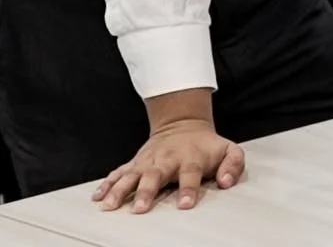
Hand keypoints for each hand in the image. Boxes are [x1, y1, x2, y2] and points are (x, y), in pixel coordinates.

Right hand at [93, 119, 244, 212]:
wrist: (183, 124)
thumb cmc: (206, 145)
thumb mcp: (229, 149)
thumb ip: (233, 165)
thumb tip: (226, 182)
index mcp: (191, 158)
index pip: (191, 174)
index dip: (188, 189)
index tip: (185, 205)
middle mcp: (166, 160)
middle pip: (155, 176)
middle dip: (147, 192)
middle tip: (140, 209)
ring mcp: (148, 161)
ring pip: (132, 175)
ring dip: (120, 190)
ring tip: (110, 205)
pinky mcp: (135, 163)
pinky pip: (118, 173)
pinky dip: (107, 184)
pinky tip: (98, 196)